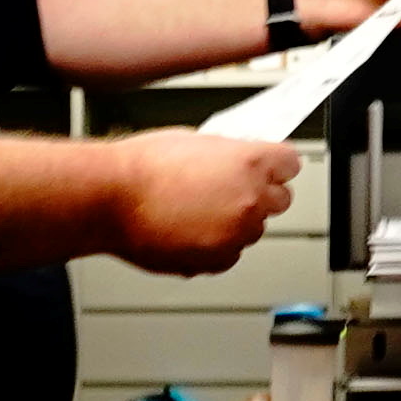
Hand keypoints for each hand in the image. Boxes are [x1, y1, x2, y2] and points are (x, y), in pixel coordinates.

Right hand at [95, 124, 300, 274]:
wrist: (109, 198)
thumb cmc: (140, 168)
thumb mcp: (195, 141)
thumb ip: (228, 154)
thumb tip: (238, 162)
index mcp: (250, 162)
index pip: (290, 164)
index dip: (275, 166)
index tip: (269, 169)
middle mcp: (250, 199)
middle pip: (279, 200)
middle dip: (259, 195)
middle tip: (228, 191)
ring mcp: (235, 233)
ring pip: (253, 230)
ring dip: (234, 223)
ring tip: (196, 212)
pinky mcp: (216, 260)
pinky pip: (230, 254)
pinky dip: (215, 247)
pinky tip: (189, 231)